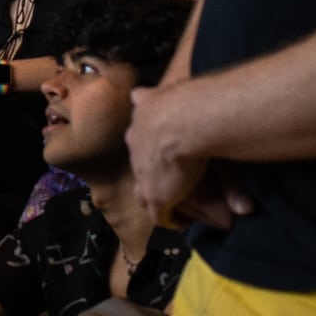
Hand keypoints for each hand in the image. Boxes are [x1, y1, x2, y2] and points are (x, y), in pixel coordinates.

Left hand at [127, 85, 251, 229]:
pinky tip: (180, 222)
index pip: (137, 135)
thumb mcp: (157, 94)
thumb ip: (146, 96)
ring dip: (154, 196)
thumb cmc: (179, 101)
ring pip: (143, 192)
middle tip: (165, 174)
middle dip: (149, 168)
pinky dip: (169, 219)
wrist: (182, 119)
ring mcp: (143, 175)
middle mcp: (136, 149)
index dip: (146, 143)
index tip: (157, 147)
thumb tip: (134, 95)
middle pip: (138, 162)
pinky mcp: (156, 197)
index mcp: (136, 126)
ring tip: (169, 201)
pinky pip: (159, 215)